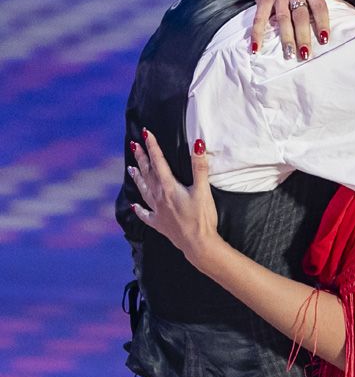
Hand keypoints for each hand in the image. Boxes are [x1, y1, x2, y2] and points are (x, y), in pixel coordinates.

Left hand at [128, 130, 217, 264]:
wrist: (198, 244)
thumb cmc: (202, 217)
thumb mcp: (203, 190)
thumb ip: (199, 166)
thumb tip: (198, 144)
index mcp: (168, 187)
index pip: (158, 161)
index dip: (152, 146)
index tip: (145, 133)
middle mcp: (159, 197)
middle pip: (148, 173)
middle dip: (141, 158)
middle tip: (133, 145)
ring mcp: (157, 211)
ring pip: (144, 190)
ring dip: (137, 178)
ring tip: (130, 168)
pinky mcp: (159, 224)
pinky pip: (145, 215)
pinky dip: (139, 209)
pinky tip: (134, 206)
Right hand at [249, 0, 329, 58]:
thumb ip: (327, 0)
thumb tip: (352, 12)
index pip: (320, 8)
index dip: (323, 23)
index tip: (325, 40)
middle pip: (301, 17)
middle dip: (303, 36)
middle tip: (305, 55)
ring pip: (283, 19)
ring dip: (286, 38)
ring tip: (289, 54)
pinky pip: (260, 18)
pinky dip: (258, 33)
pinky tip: (257, 47)